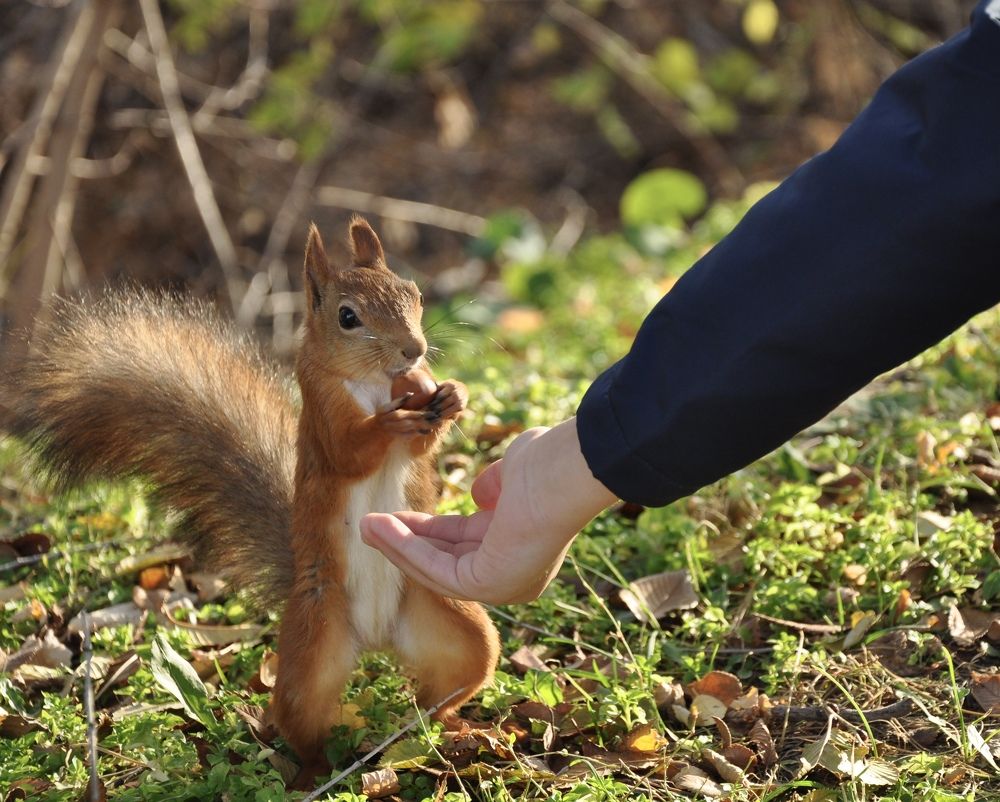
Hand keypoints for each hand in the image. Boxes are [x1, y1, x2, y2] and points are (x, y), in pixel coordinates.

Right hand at [360, 418, 616, 603]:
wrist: (568, 468)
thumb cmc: (550, 464)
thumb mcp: (513, 474)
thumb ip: (495, 486)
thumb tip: (478, 495)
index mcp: (521, 546)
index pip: (465, 545)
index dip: (429, 532)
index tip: (399, 517)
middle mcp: (514, 573)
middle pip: (446, 561)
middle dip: (405, 544)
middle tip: (370, 526)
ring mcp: (504, 585)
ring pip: (436, 569)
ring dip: (397, 547)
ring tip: (364, 526)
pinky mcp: (489, 585)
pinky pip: (436, 568)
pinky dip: (406, 548)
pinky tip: (381, 528)